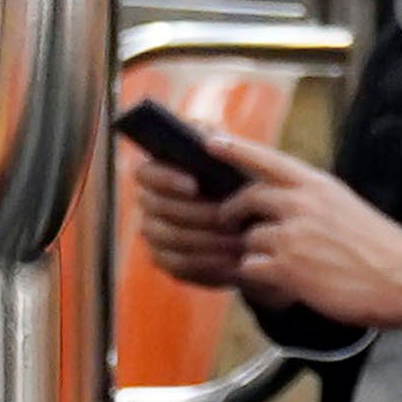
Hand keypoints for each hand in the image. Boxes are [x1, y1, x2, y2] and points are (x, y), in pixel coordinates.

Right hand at [124, 150, 252, 292]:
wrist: (255, 224)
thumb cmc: (242, 183)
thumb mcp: (238, 159)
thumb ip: (221, 142)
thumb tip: (206, 135)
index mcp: (157, 173)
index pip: (145, 173)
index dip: (166, 178)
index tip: (193, 183)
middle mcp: (148, 203)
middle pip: (158, 208)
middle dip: (196, 213)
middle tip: (228, 217)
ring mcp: (154, 233)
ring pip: (171, 238)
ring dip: (207, 239)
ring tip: (237, 240)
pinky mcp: (167, 261)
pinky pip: (180, 266)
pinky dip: (208, 264)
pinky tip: (232, 261)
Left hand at [204, 128, 401, 334]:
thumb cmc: (385, 250)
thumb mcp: (349, 208)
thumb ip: (314, 203)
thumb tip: (288, 209)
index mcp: (318, 185)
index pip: (267, 159)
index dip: (236, 148)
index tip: (210, 141)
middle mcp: (301, 205)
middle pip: (248, 197)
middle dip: (234, 211)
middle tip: (230, 221)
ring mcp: (292, 236)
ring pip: (249, 238)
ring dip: (255, 253)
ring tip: (277, 265)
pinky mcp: (288, 268)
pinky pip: (251, 268)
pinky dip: (258, 277)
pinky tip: (278, 283)